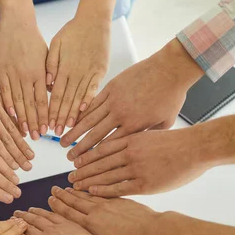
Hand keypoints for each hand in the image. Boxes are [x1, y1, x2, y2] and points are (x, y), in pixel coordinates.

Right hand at [0, 15, 48, 138]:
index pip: (43, 100)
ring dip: (21, 117)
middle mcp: (26, 75)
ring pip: (18, 100)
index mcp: (39, 73)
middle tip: (36, 138)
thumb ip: (48, 75)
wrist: (16, 22)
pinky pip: (4, 90)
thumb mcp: (46, 57)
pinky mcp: (0, 70)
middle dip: (34, 122)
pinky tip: (10, 115)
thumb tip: (53, 92)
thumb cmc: (32, 40)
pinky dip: (7, 103)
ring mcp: (12, 73)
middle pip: (31, 104)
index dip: (44, 116)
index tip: (46, 130)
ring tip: (24, 131)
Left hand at [0, 32, 34, 171]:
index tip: (11, 171)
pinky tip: (27, 136)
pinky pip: (12, 116)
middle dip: (17, 157)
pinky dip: (20, 127)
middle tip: (28, 169)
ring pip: (11, 130)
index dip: (2, 161)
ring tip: (31, 157)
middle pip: (5, 141)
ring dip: (22, 145)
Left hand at [46, 17, 109, 135]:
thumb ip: (50, 63)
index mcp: (63, 68)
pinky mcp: (100, 70)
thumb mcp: (56, 43)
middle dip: (60, 118)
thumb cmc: (72, 31)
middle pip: (66, 100)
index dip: (51, 111)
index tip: (48, 124)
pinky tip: (84, 111)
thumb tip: (46, 81)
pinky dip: (88, 99)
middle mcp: (75, 72)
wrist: (94, 19)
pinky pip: (93, 88)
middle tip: (56, 133)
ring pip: (79, 97)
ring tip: (69, 128)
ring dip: (73, 113)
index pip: (55, 95)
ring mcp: (89, 72)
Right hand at [48, 187, 162, 234]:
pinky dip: (91, 190)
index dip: (58, 206)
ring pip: (86, 196)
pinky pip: (100, 192)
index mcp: (90, 226)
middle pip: (74, 202)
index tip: (51, 200)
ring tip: (67, 187)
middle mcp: (96, 213)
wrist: (152, 233)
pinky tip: (89, 187)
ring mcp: (107, 205)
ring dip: (75, 191)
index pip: (69, 214)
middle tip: (54, 190)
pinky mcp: (118, 200)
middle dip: (62, 196)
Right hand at [60, 38, 203, 158]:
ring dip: (75, 132)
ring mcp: (114, 100)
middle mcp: (120, 114)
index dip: (96, 157)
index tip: (86, 165)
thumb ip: (149, 135)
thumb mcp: (165, 123)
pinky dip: (81, 112)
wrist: (170, 69)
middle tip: (69, 158)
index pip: (110, 146)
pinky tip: (72, 120)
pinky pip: (92, 102)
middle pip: (95, 135)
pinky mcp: (111, 87)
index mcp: (134, 126)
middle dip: (80, 149)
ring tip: (63, 141)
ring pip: (89, 119)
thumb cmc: (171, 95)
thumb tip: (139, 146)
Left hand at [68, 128, 209, 195]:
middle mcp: (130, 153)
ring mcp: (137, 169)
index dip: (86, 155)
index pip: (101, 148)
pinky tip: (92, 191)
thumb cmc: (177, 142)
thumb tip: (122, 140)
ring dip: (88, 180)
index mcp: (131, 139)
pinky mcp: (145, 184)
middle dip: (82, 170)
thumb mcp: (151, 133)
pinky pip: (119, 188)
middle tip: (69, 177)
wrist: (197, 148)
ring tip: (75, 185)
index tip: (75, 160)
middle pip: (99, 162)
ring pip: (105, 175)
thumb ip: (135, 139)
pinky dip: (103, 190)